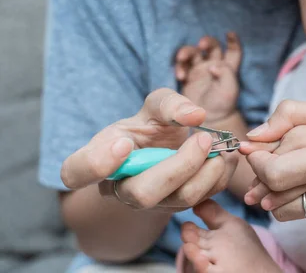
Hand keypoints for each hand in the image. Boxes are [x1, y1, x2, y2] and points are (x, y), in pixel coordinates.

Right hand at [60, 88, 237, 211]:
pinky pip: (207, 197)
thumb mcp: (153, 107)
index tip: (124, 143)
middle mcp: (121, 190)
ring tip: (214, 143)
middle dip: (179, 165)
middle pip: (142, 194)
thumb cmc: (151, 127)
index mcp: (99, 161)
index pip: (76, 173)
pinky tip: (223, 154)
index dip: (96, 163)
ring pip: (181, 199)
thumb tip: (195, 115)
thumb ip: (169, 103)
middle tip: (202, 137)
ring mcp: (153, 205)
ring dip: (207, 170)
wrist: (165, 150)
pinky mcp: (182, 207)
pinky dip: (222, 174)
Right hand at [175, 33, 240, 122]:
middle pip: (211, 46)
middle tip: (202, 45)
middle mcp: (213, 65)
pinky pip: (182, 66)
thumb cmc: (223, 103)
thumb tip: (214, 65)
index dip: (233, 40)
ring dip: (187, 52)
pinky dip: (180, 67)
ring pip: (193, 53)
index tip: (230, 33)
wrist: (208, 120)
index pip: (232, 51)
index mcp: (228, 67)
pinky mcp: (188, 77)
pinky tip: (180, 76)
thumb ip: (226, 74)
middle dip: (206, 42)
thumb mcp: (229, 89)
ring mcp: (199, 70)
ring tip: (182, 58)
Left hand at [244, 100, 305, 221]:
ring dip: (289, 191)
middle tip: (265, 164)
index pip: (281, 174)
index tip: (256, 152)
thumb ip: (294, 116)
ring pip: (302, 208)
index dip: (259, 166)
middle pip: (284, 201)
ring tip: (295, 166)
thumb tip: (254, 135)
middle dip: (266, 184)